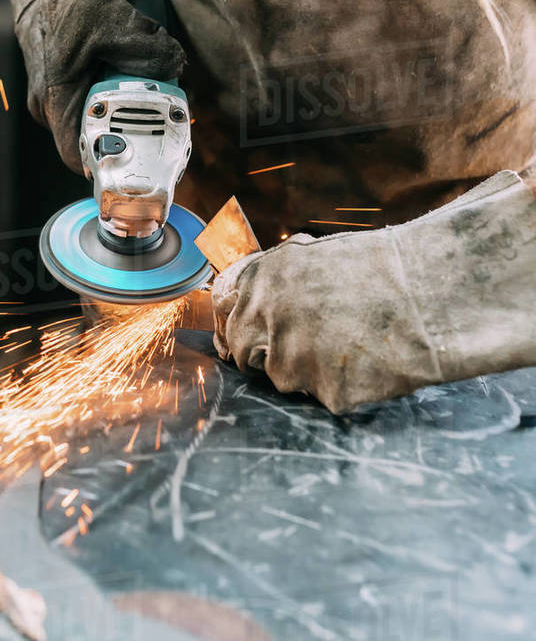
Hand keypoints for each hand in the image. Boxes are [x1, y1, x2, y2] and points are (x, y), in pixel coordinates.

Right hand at [16, 0, 185, 173]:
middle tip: (156, 123)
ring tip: (144, 98)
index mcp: (56, 97)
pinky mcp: (59, 90)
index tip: (138, 159)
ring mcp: (51, 100)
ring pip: (89, 122)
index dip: (107, 162)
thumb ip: (147, 47)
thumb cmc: (72, 4)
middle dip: (122, 135)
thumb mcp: (113, 20)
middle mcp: (48, 105)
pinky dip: (108, 100)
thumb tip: (176, 66)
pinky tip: (127, 82)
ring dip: (117, 116)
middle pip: (88, 140)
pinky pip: (86, 106)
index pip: (76, 154)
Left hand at [212, 171, 535, 413]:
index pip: (225, 312)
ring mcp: (293, 357)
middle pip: (242, 353)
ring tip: (350, 345)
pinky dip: (343, 387)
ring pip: (284, 379)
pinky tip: (369, 363)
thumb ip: (276, 282)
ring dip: (307, 372)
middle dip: (260, 358)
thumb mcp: (315, 257)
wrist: (430, 292)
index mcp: (264, 279)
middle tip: (293, 356)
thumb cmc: (381, 269)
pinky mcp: (324, 393)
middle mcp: (267, 317)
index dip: (233, 328)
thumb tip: (248, 303)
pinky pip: (324, 397)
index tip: (239, 341)